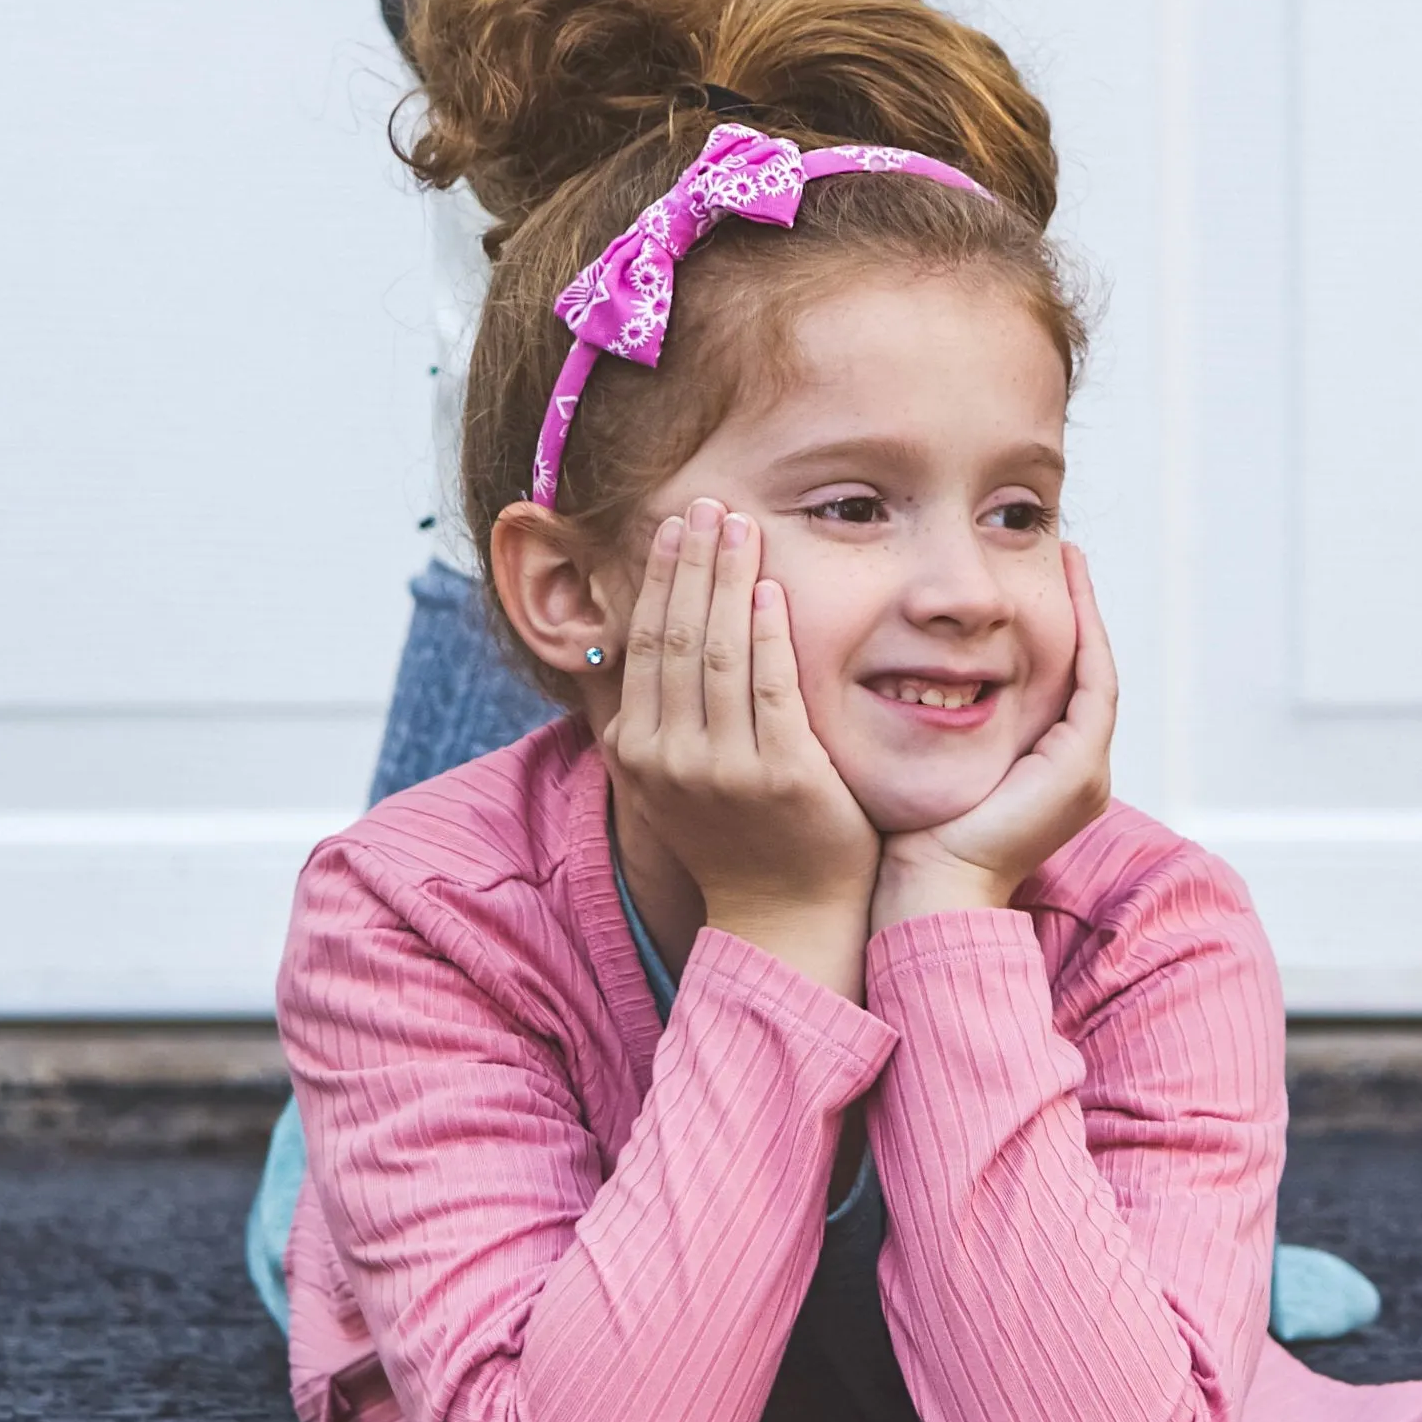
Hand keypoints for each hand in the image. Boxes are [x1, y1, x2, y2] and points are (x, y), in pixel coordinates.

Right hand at [602, 497, 880, 997]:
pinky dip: (770, 630)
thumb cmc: (739, 841)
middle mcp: (668, 758)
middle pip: (676, 635)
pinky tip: (773, 587)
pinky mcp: (782, 774)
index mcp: (636, 752)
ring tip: (739, 524)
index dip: (657, 579)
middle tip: (706, 502)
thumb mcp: (677, 780)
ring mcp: (723, 768)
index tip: (673, 526)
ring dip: (727, 577)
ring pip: (719, 651)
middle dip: (690, 561)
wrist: (785, 919)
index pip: (642, 644)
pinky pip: (773, 685)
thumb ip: (663, 719)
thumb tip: (651, 641)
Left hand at [871, 542, 1116, 931]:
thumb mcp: (929, 766)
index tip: (1037, 576)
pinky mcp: (1079, 770)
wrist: (927, 893)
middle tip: (1064, 552)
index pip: (1059, 685)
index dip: (1054, 630)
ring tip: (1072, 558)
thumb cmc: (911, 840)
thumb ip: (933, 726)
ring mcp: (1085, 773)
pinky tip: (1070, 592)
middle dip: (1078, 612)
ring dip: (1086, 613)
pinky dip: (1085, 636)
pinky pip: (1094, 686)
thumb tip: (897, 676)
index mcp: (1046, 774)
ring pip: (1096, 673)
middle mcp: (1077, 772)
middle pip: (1084, 674)